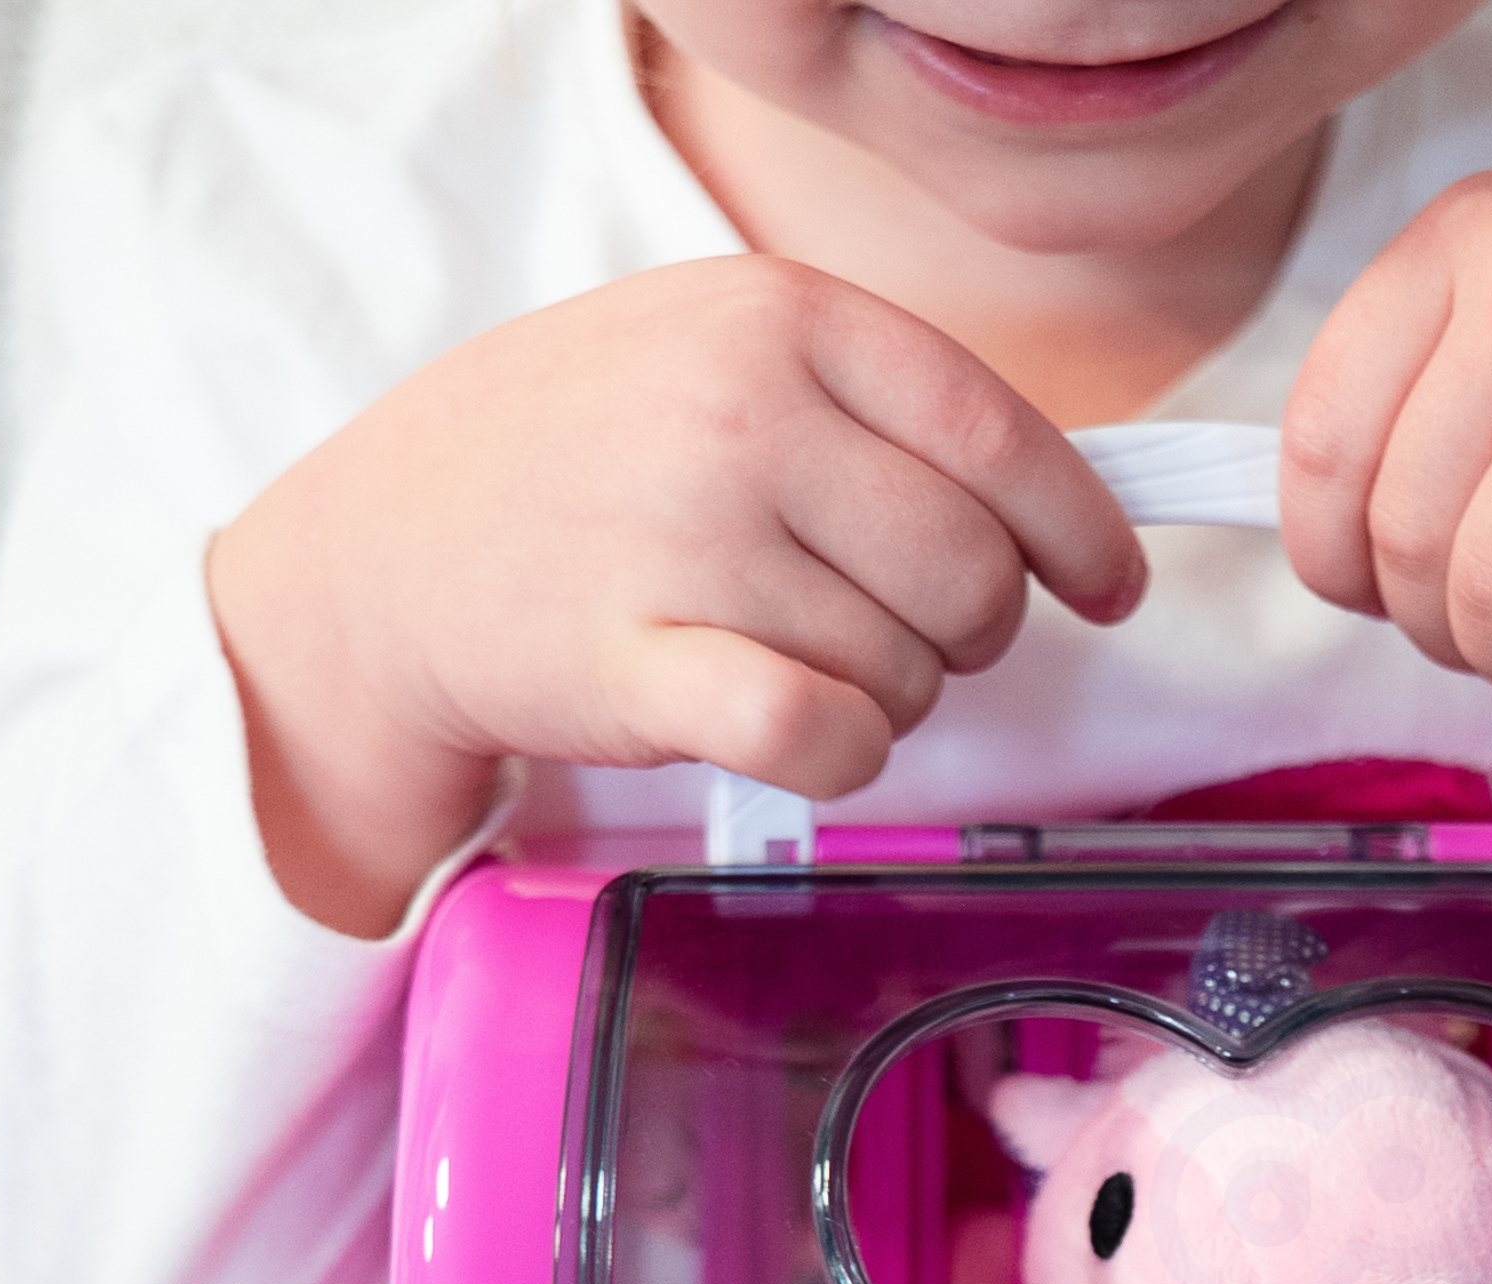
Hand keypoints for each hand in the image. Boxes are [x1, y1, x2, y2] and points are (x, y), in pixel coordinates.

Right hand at [209, 257, 1146, 935]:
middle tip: (888, 632)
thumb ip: (875, 410)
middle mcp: (743, 412)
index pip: (1002, 440)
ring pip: (908, 670)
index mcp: (783, 316)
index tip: (1109, 587)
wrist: (383, 555)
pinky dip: (843, 758)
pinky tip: (797, 736)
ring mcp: (688, 535)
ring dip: (883, 697)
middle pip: (973, 575)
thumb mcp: (718, 359)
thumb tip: (1060, 507)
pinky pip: (829, 737)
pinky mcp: (639, 663)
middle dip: (964, 634)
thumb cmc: (576, 464)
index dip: (1080, 534)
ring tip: (786, 657)